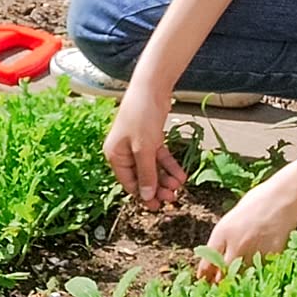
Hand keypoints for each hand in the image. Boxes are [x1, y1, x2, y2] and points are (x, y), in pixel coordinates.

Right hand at [104, 83, 184, 209]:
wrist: (150, 89)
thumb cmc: (141, 117)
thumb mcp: (144, 149)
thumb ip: (146, 173)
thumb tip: (147, 195)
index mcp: (115, 156)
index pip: (128, 182)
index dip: (142, 195)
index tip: (156, 207)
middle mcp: (125, 153)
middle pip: (142, 177)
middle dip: (157, 188)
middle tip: (172, 199)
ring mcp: (138, 146)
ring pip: (153, 168)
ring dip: (166, 178)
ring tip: (179, 186)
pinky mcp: (151, 139)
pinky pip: (160, 158)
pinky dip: (170, 166)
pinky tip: (181, 175)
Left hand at [197, 178, 296, 279]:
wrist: (284, 198)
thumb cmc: (257, 202)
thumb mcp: (232, 218)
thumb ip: (222, 238)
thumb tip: (214, 256)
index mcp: (222, 233)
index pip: (207, 261)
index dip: (204, 274)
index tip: (203, 279)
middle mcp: (236, 244)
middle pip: (223, 272)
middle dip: (219, 280)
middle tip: (219, 284)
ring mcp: (254, 251)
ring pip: (241, 275)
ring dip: (237, 279)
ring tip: (236, 282)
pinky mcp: (271, 255)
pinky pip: (259, 270)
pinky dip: (255, 273)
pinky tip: (255, 273)